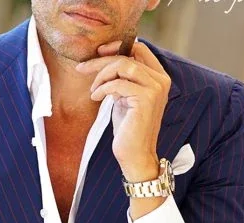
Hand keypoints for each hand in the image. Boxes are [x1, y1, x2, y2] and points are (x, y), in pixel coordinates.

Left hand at [75, 40, 171, 180]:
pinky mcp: (145, 99)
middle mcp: (161, 80)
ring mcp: (155, 89)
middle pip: (127, 56)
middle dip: (101, 60)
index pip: (140, 48)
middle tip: (82, 68)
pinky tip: (95, 98)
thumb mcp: (125, 97)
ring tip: (93, 90)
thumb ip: (122, 78)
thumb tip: (106, 59)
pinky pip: (117, 84)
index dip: (117, 46)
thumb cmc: (128, 128)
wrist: (135, 155)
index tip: (98, 53)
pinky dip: (102, 88)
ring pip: (123, 66)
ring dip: (101, 75)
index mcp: (158, 77)